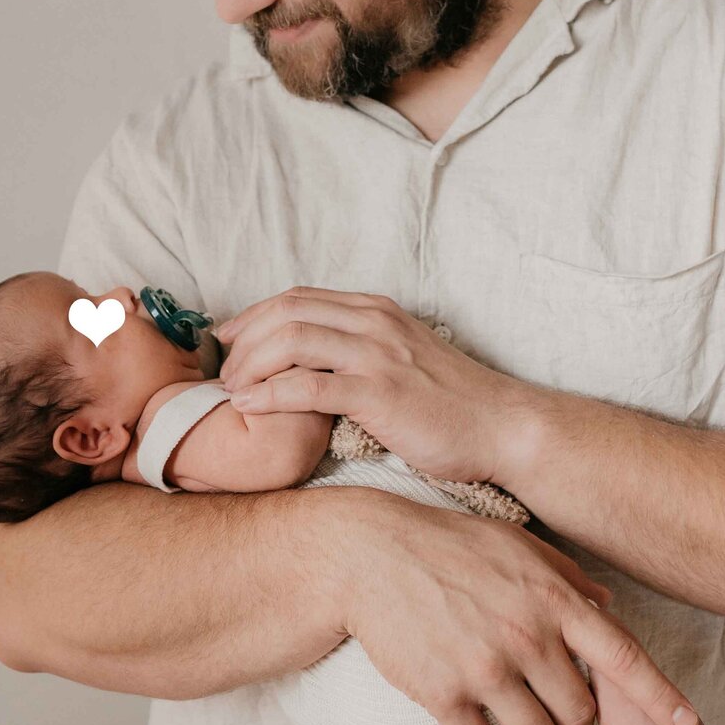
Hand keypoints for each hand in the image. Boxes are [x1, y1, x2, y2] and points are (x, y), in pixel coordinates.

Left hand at [216, 288, 526, 482]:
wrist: (502, 426)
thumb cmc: (452, 402)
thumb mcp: (404, 357)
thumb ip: (363, 348)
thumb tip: (316, 360)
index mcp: (377, 311)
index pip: (298, 298)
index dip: (253, 316)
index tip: (228, 341)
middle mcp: (374, 323)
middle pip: (285, 312)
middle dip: (243, 338)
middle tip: (223, 369)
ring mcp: (377, 355)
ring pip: (290, 340)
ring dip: (250, 364)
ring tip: (231, 390)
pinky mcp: (379, 393)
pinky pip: (307, 386)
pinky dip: (268, 394)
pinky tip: (248, 407)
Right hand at [327, 489, 699, 724]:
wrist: (371, 553)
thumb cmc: (449, 543)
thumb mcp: (518, 545)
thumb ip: (568, 579)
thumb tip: (610, 608)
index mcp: (554, 599)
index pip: (624, 658)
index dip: (661, 700)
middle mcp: (528, 637)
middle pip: (582, 716)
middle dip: (576, 724)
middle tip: (555, 715)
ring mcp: (485, 669)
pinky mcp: (442, 695)